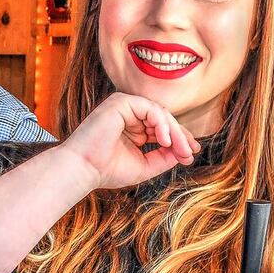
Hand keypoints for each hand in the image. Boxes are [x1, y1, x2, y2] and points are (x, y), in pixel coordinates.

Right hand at [58, 92, 200, 191]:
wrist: (83, 170)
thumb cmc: (106, 170)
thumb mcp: (144, 166)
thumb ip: (164, 158)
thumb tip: (185, 153)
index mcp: (132, 127)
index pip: (161, 128)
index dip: (179, 140)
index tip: (190, 155)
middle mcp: (128, 114)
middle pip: (163, 119)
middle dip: (180, 137)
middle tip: (190, 153)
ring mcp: (124, 106)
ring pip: (160, 113)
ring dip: (174, 132)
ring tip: (180, 150)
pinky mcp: (121, 102)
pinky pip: (151, 109)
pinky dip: (161, 124)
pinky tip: (165, 140)